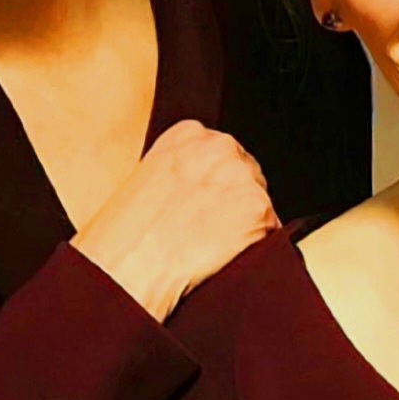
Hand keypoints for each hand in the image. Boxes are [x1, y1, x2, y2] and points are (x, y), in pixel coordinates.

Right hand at [70, 120, 278, 321]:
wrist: (129, 266)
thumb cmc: (125, 235)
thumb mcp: (146, 181)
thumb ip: (179, 173)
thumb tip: (197, 192)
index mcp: (188, 134)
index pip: (222, 154)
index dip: (217, 184)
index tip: (208, 204)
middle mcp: (220, 146)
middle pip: (246, 174)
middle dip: (235, 202)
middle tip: (211, 231)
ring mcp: (242, 176)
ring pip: (259, 204)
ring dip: (246, 226)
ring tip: (213, 248)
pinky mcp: (259, 209)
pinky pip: (272, 233)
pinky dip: (257, 249)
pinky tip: (225, 259)